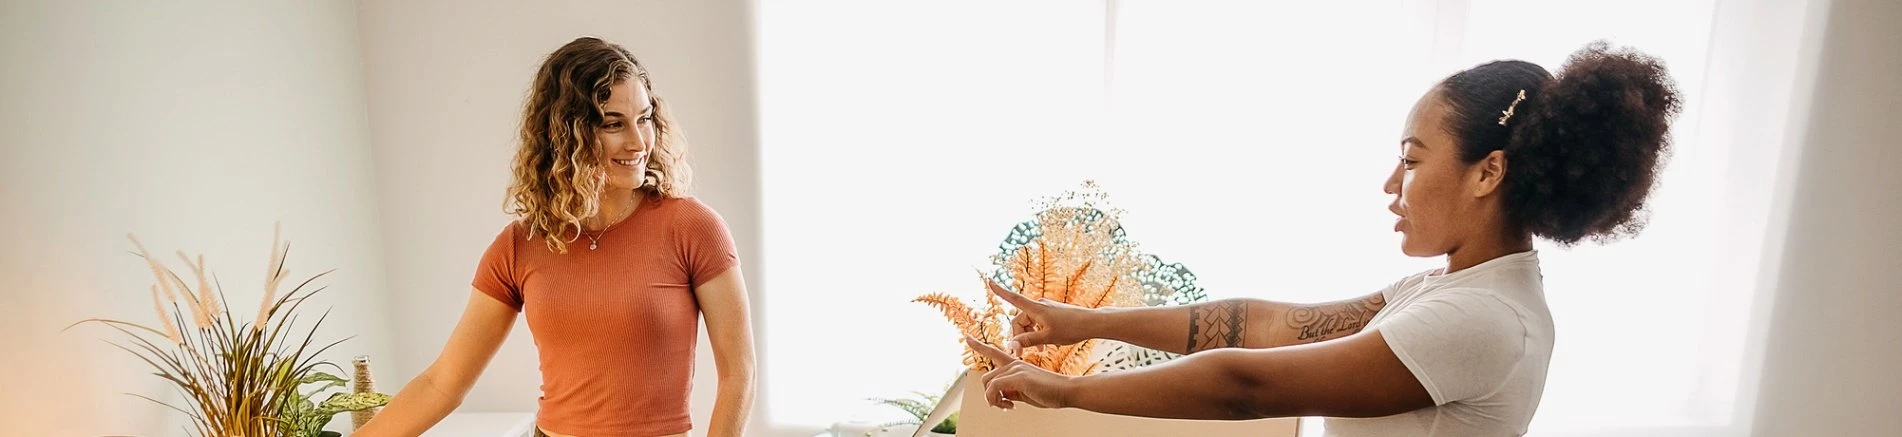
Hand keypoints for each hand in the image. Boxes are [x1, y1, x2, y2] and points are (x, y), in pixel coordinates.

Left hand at [965, 336, 1076, 409]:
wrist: (1066, 391)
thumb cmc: (1049, 392)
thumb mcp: (1025, 392)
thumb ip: (1011, 390)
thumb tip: (1000, 396)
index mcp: (1016, 364)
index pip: (993, 351)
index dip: (979, 345)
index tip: (967, 337)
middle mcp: (1014, 363)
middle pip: (986, 377)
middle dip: (989, 395)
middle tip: (1003, 406)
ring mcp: (1016, 368)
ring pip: (988, 383)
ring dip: (993, 400)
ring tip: (1008, 406)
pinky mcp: (1018, 377)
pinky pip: (994, 388)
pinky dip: (997, 400)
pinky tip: (1010, 406)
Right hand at [981, 273, 1095, 354]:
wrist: (1091, 323)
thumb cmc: (1071, 329)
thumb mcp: (1047, 338)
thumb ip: (1027, 341)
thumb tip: (1010, 345)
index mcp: (1035, 307)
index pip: (1012, 297)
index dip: (999, 290)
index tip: (988, 281)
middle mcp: (1038, 305)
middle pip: (1019, 321)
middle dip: (1019, 337)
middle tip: (1021, 355)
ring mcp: (1045, 309)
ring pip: (1029, 325)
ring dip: (1029, 338)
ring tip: (1038, 353)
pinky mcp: (1051, 314)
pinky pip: (1037, 324)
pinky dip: (1037, 335)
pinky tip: (1044, 348)